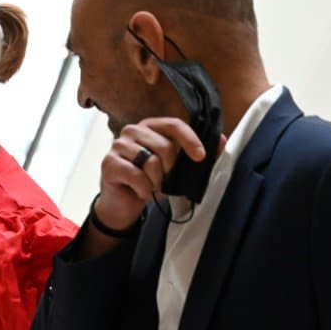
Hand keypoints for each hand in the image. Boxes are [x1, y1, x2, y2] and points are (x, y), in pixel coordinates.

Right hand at [94, 117, 217, 230]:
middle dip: (171, 170)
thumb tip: (221, 140)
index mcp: (150, 127)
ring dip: (157, 182)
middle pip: (164, 145)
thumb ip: (196, 154)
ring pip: (151, 162)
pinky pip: (136, 176)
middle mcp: (132, 131)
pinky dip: (144, 190)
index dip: (190, 139)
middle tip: (166, 181)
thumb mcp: (176, 169)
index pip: (174, 124)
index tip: (200, 157)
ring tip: (153, 188)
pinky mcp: (108, 163)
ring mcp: (118, 146)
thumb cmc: (150, 182)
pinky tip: (141, 192)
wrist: (124, 205)